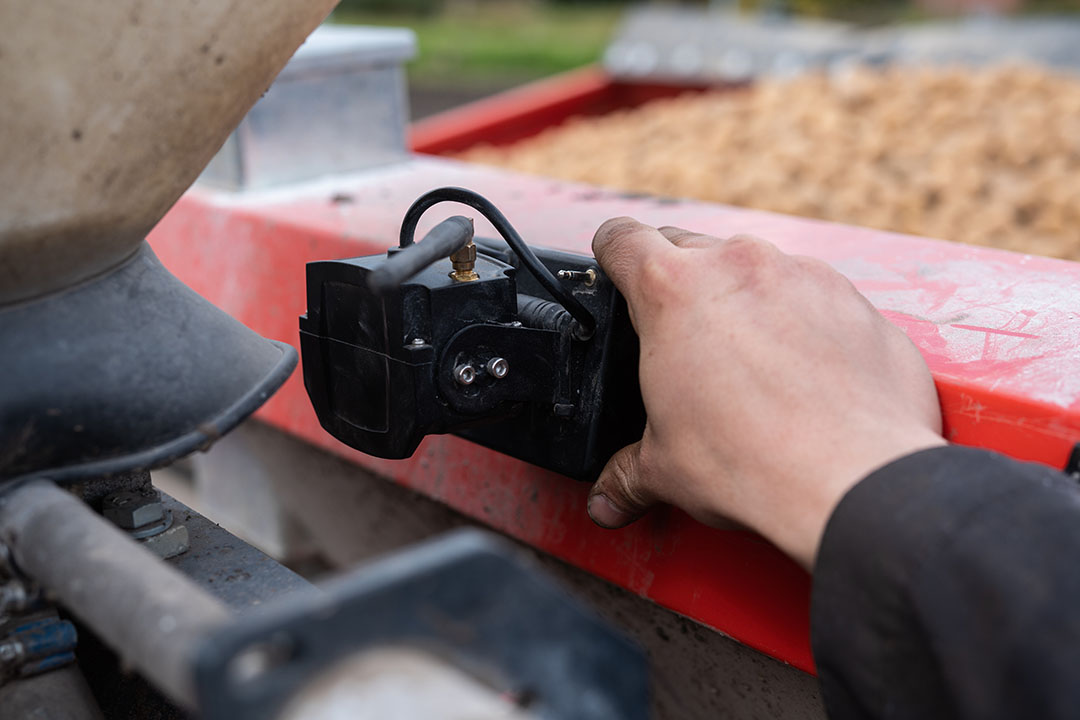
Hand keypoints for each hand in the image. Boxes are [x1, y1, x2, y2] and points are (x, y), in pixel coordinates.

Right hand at [587, 219, 944, 568]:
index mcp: (674, 290)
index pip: (622, 238)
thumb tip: (609, 498)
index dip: (612, 253)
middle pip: (692, 247)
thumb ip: (628, 472)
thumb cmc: (752, 462)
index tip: (616, 269)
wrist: (856, 481)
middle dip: (681, 283)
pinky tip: (807, 379)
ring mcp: (806, 276)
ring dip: (748, 301)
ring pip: (760, 270)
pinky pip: (819, 299)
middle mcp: (740, 265)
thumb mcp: (665, 469)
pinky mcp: (857, 301)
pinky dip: (807, 325)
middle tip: (683, 338)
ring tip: (751, 365)